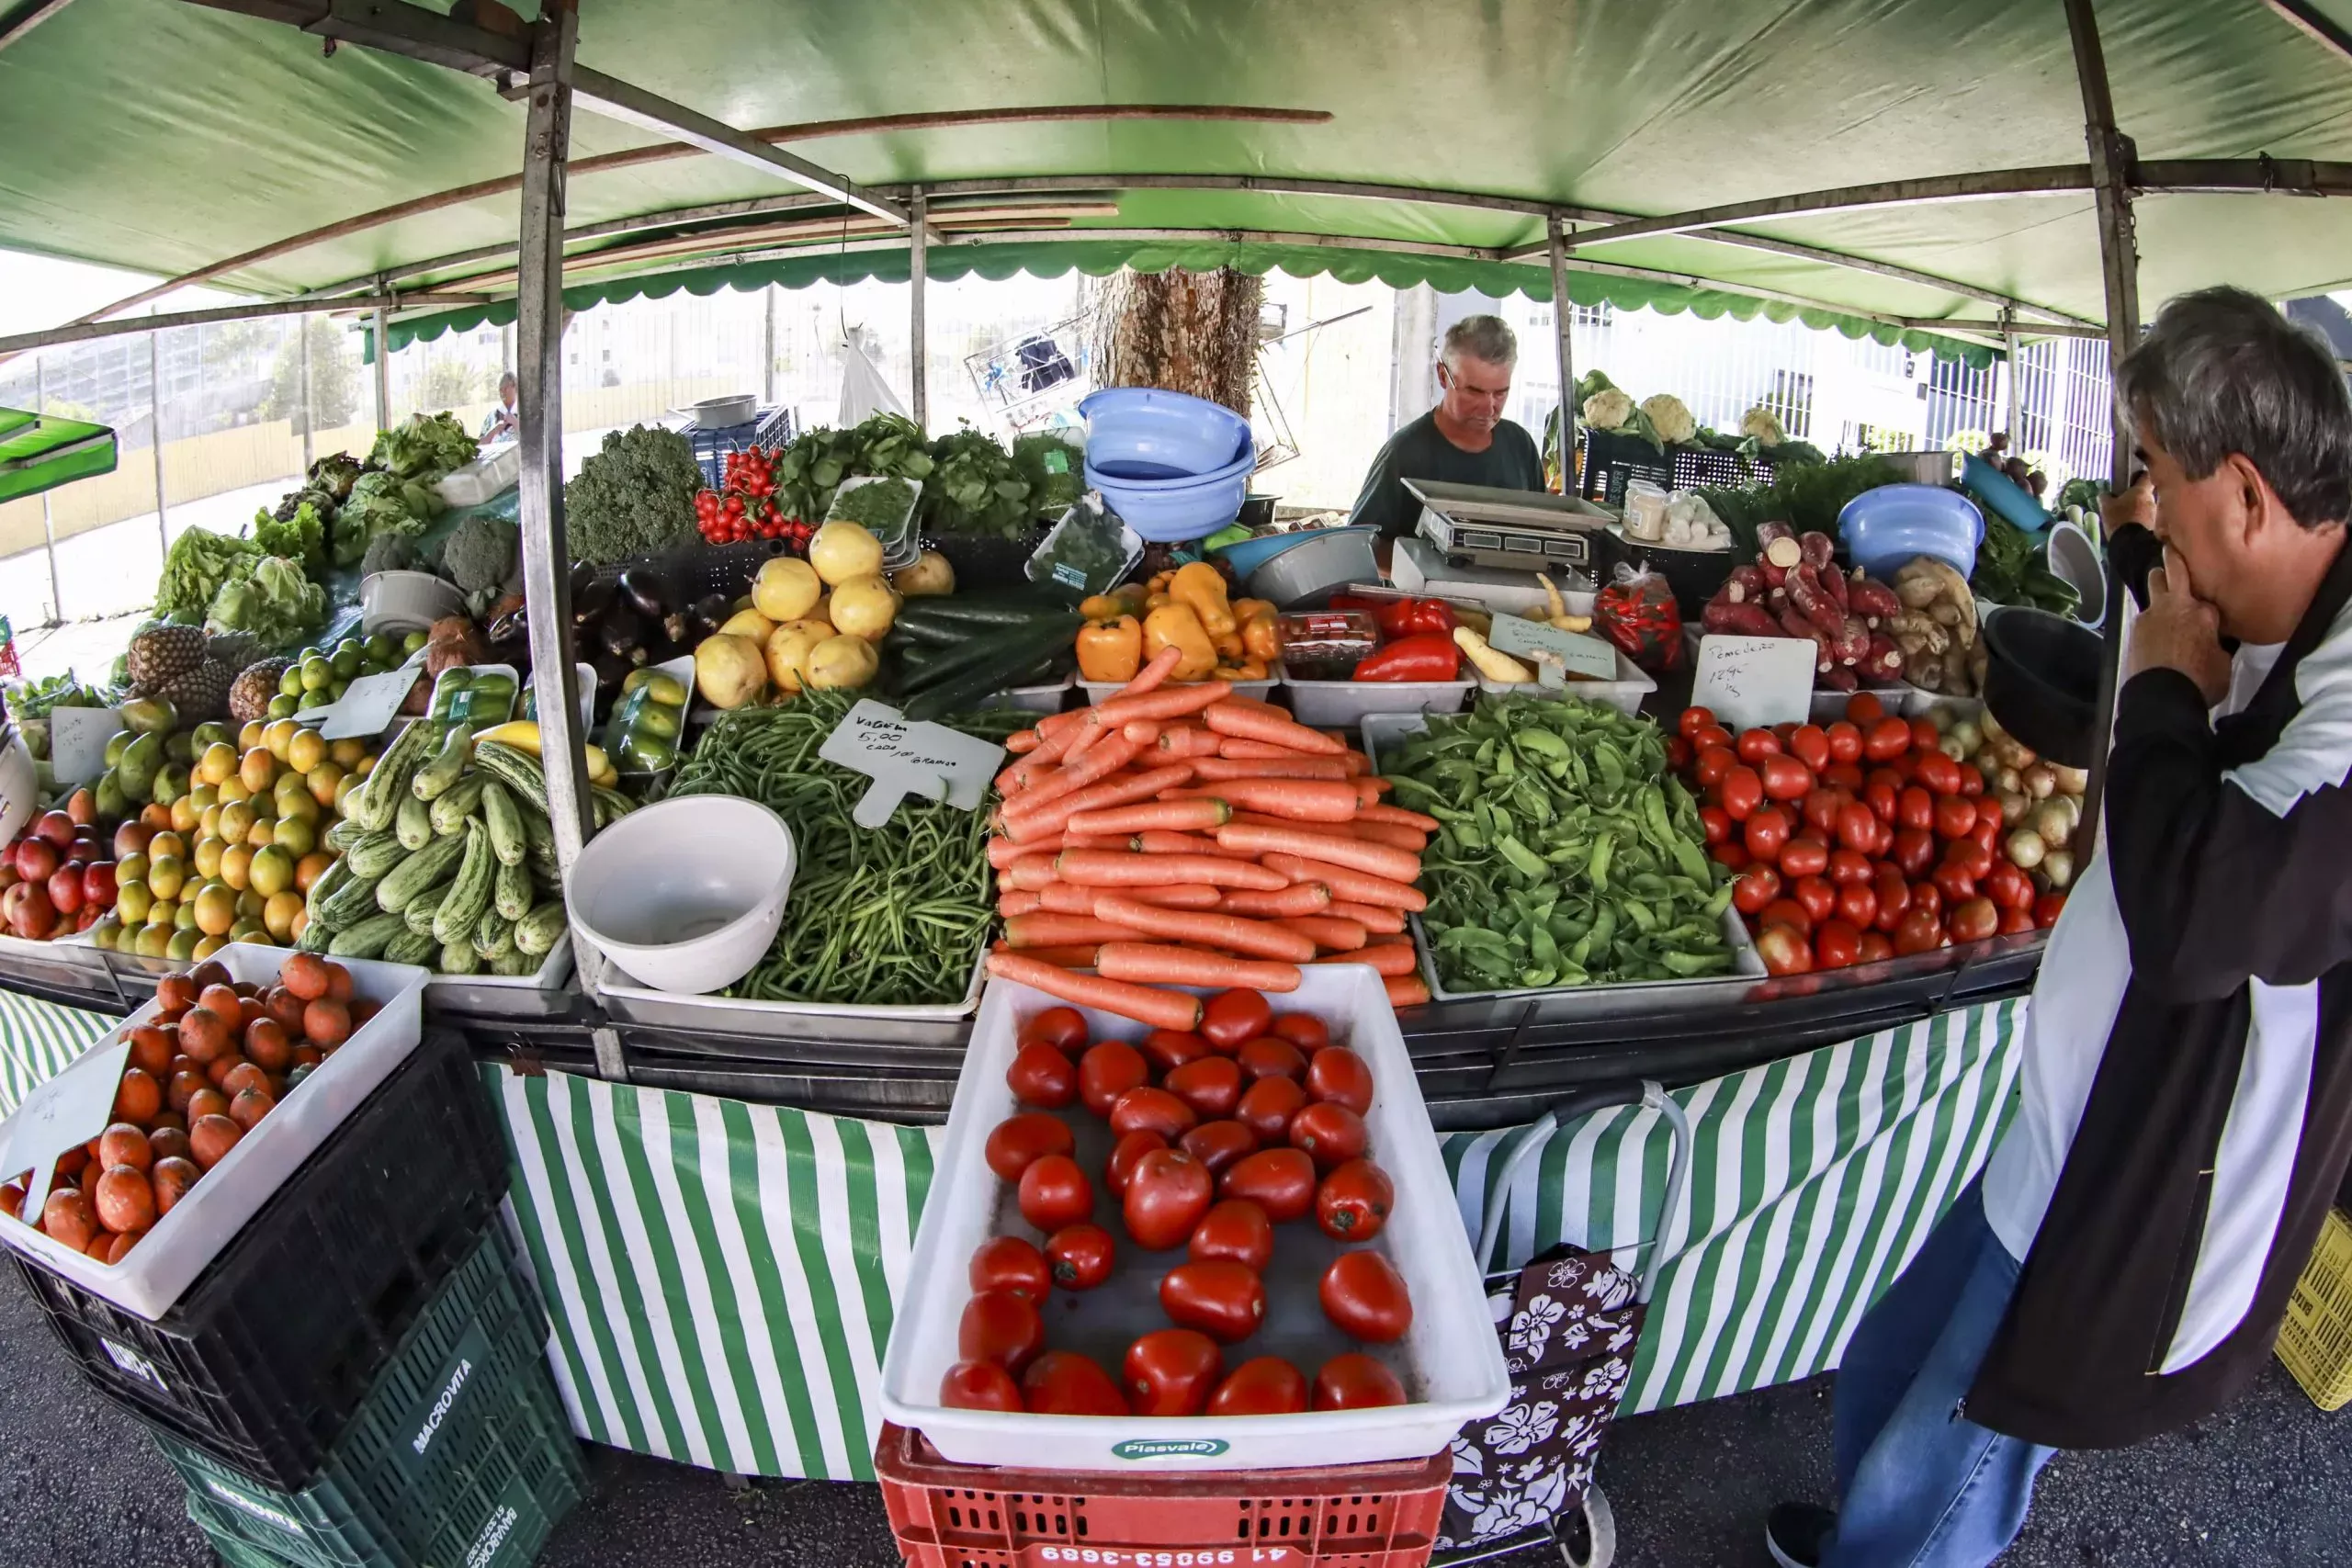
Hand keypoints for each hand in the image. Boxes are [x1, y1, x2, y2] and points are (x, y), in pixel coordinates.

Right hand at [2100, 471, 2154, 537]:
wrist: (2131, 543)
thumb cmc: (2118, 519)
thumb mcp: (2106, 507)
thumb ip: (2105, 497)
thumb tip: (2103, 493)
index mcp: (2140, 491)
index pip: (2145, 476)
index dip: (2140, 476)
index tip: (2133, 478)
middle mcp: (2151, 499)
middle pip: (2146, 493)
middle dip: (2137, 496)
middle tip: (2126, 501)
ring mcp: (2154, 513)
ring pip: (2146, 506)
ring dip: (2139, 509)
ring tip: (2128, 516)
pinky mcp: (2154, 525)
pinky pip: (2147, 518)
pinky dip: (2141, 520)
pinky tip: (2132, 526)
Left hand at [2129, 546, 2229, 704]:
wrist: (2161, 697)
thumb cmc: (2199, 682)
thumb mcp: (2222, 663)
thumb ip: (2217, 644)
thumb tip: (2213, 641)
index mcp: (2205, 613)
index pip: (2210, 596)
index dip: (2210, 597)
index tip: (2212, 592)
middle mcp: (2178, 605)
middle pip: (2173, 569)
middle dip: (2173, 556)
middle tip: (2171, 546)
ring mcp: (2153, 613)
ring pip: (2155, 584)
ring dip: (2159, 580)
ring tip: (2160, 578)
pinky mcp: (2136, 625)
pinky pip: (2145, 612)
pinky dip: (2150, 613)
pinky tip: (2152, 623)